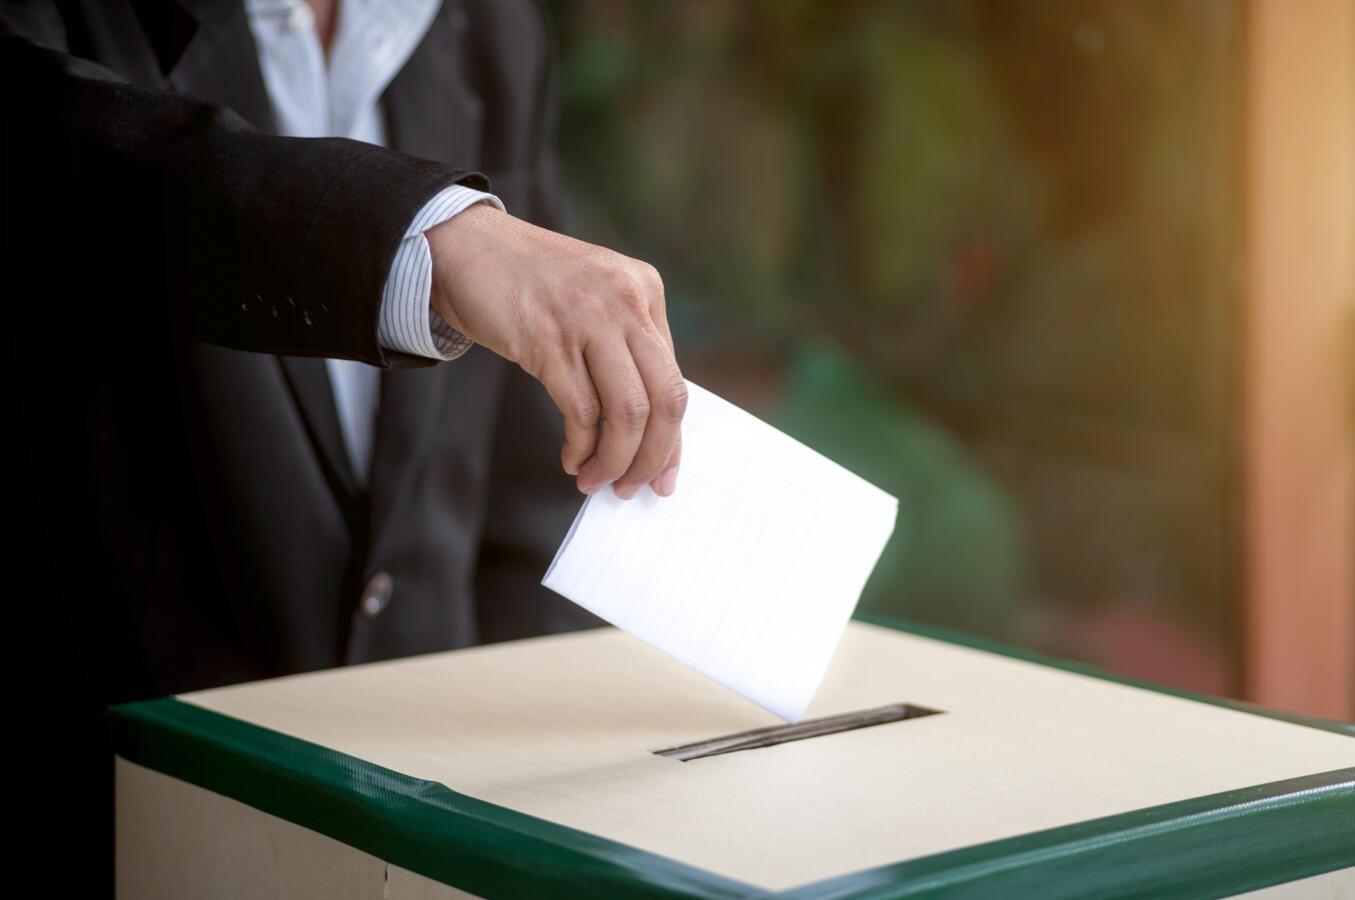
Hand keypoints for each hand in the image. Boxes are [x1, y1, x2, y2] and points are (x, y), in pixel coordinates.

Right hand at [426, 203, 685, 497]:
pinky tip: (571, 458)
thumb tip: (646, 431)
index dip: (672, 438)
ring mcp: (588, 317)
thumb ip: (624, 347)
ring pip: (628, 412)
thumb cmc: (529, 284)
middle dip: (653, 457)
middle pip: (665, 400)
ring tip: (595, 479)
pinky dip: (580, 447)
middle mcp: (626, 301)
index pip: (675, 381)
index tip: (663, 476)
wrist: (465, 245)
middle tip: (631, 487)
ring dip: (614, 460)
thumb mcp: (594, 300)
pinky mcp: (547, 338)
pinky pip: (581, 412)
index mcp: (646, 290)